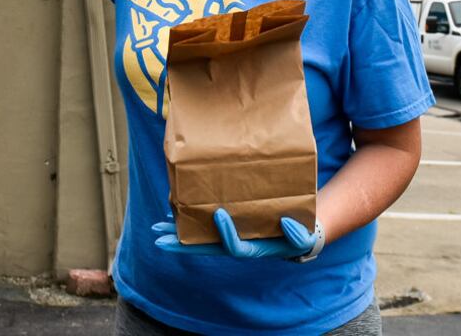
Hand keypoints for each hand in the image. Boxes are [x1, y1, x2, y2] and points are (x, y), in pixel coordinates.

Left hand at [153, 209, 320, 260]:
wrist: (294, 235)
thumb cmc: (299, 236)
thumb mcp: (303, 239)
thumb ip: (299, 236)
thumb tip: (286, 224)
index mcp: (253, 249)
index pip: (233, 247)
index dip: (225, 233)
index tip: (218, 213)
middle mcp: (235, 246)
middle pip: (204, 249)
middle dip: (181, 244)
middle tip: (159, 239)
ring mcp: (228, 238)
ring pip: (199, 239)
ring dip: (177, 232)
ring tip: (156, 226)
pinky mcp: (225, 227)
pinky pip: (202, 227)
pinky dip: (187, 221)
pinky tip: (171, 212)